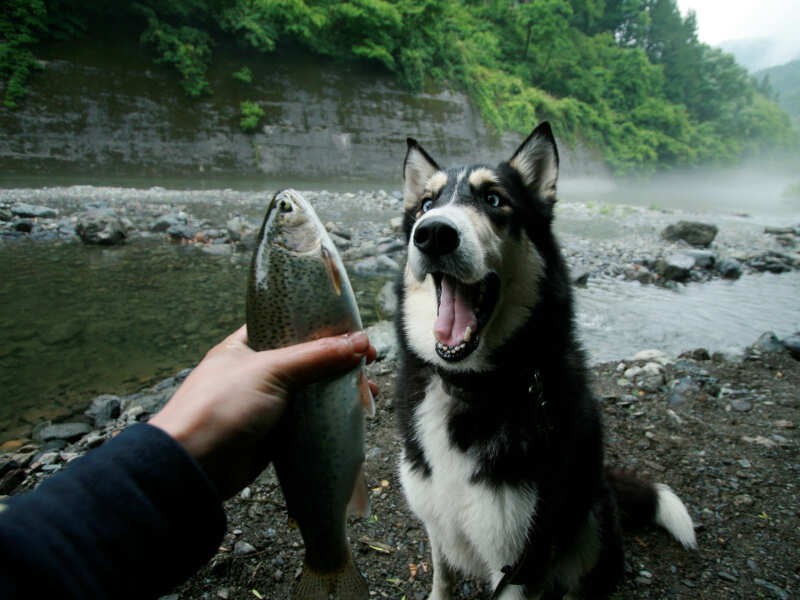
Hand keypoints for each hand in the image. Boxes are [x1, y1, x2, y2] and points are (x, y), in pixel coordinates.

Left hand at [149, 325, 376, 498]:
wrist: (194, 466)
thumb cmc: (222, 405)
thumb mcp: (270, 370)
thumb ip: (316, 356)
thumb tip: (360, 341)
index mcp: (247, 345)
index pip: (291, 325)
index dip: (324, 326)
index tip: (355, 331)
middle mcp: (258, 371)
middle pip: (308, 359)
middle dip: (340, 360)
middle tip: (369, 361)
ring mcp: (268, 402)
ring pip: (314, 390)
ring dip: (342, 389)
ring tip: (369, 392)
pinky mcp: (277, 432)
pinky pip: (311, 419)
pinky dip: (333, 416)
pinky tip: (356, 414)